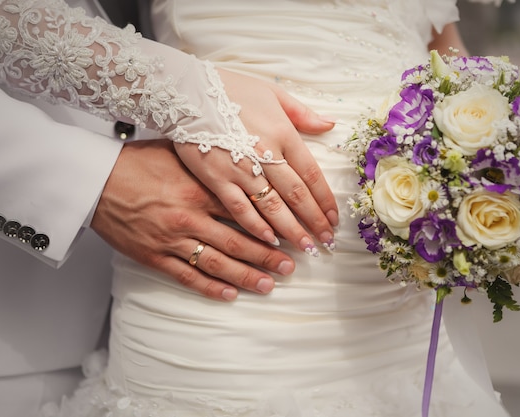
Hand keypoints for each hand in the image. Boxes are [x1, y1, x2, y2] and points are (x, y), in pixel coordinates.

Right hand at [91, 140, 294, 300]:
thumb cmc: (135, 162)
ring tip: (269, 284)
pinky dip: (210, 288)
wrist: (94, 180)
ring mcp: (172, 240)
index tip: (290, 234)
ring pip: (218, 264)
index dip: (271, 226)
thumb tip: (243, 163)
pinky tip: (230, 294)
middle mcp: (190, 218)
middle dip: (268, 256)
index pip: (245, 211)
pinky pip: (187, 276)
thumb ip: (211, 163)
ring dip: (246, 276)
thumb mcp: (178, 153)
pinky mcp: (154, 256)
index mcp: (199, 190)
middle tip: (291, 265)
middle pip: (239, 242)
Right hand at [174, 69, 338, 254]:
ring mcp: (240, 169)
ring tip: (306, 247)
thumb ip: (302, 113)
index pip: (312, 175)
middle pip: (296, 196)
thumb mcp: (272, 92)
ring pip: (272, 207)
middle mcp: (266, 155)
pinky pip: (240, 209)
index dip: (325, 200)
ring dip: (292, 230)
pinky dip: (256, 227)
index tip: (333, 218)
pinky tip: (269, 241)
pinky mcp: (216, 179)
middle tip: (327, 242)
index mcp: (283, 134)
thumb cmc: (231, 88)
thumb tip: (330, 124)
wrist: (186, 89)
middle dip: (314, 221)